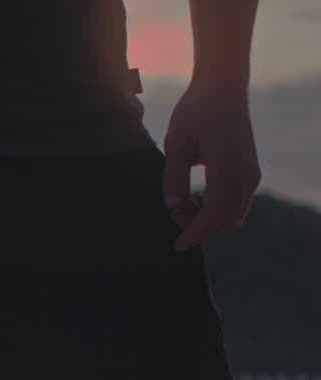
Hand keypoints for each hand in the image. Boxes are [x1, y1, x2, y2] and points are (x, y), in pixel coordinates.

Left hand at [162, 83, 261, 250]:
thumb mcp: (176, 143)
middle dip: (199, 228)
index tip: (177, 246)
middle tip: (174, 214)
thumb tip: (172, 207)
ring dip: (208, 220)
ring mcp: (252, 173)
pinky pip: (237, 203)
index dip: (194, 234)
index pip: (213, 215)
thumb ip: (174, 176)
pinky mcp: (250, 171)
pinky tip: (196, 200)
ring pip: (234, 215)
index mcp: (227, 168)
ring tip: (181, 205)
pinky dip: (218, 211)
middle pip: (226, 221)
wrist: (223, 88)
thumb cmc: (195, 112)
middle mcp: (246, 174)